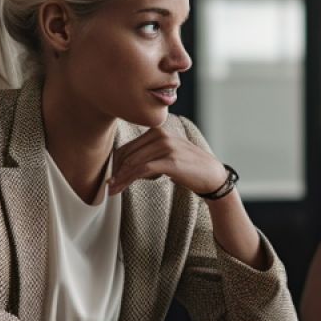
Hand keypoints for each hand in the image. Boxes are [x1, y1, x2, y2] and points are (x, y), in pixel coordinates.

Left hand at [108, 125, 228, 197]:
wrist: (211, 175)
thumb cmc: (187, 167)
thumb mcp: (166, 154)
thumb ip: (148, 154)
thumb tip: (123, 166)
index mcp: (157, 130)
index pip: (128, 146)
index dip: (116, 164)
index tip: (111, 177)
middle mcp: (160, 134)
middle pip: (128, 154)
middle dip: (116, 171)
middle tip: (108, 187)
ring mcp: (166, 146)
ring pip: (132, 162)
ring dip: (120, 178)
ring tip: (112, 190)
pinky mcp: (170, 160)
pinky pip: (142, 170)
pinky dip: (128, 179)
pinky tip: (121, 187)